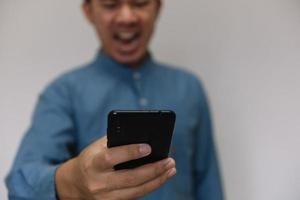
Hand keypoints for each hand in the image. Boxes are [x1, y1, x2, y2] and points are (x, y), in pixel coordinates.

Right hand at [55, 136, 175, 199]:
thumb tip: (143, 136)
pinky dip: (150, 186)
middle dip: (153, 170)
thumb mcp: (97, 147)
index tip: (148, 147)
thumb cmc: (90, 159)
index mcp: (92, 163)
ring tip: (171, 169)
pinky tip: (161, 178)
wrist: (74, 184)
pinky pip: (136, 196)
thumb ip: (116, 141)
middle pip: (130, 178)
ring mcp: (106, 197)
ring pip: (137, 191)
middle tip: (169, 160)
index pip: (111, 158)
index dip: (130, 152)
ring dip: (157, 180)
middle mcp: (98, 183)